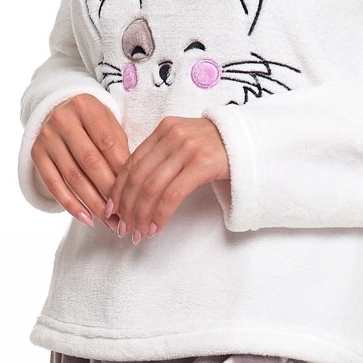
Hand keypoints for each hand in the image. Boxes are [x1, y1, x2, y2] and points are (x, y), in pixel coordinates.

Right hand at [31, 93, 130, 225]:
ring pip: (73, 177)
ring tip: (110, 222)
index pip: (108, 143)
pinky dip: (71, 205)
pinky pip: (54, 185)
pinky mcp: (36, 154)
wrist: (59, 111)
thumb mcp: (109, 124)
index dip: (122, 171)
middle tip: (126, 214)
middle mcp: (62, 120)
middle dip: (109, 191)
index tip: (136, 193)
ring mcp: (47, 137)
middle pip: (90, 162)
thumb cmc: (92, 122)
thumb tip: (130, 186)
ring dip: (93, 203)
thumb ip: (119, 148)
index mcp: (85, 106)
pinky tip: (87, 218)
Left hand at [104, 115, 230, 241]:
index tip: (111, 211)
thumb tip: (134, 188)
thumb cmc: (217, 148)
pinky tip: (156, 228)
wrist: (251, 141)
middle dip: (127, 207)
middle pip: (138, 177)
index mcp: (163, 129)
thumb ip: (161, 156)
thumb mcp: (184, 143)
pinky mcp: (202, 164)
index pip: (131, 163)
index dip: (118, 190)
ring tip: (139, 233)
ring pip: (151, 188)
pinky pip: (172, 195)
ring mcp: (187, 149)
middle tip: (124, 229)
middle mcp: (172, 136)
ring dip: (141, 215)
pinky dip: (160, 214)